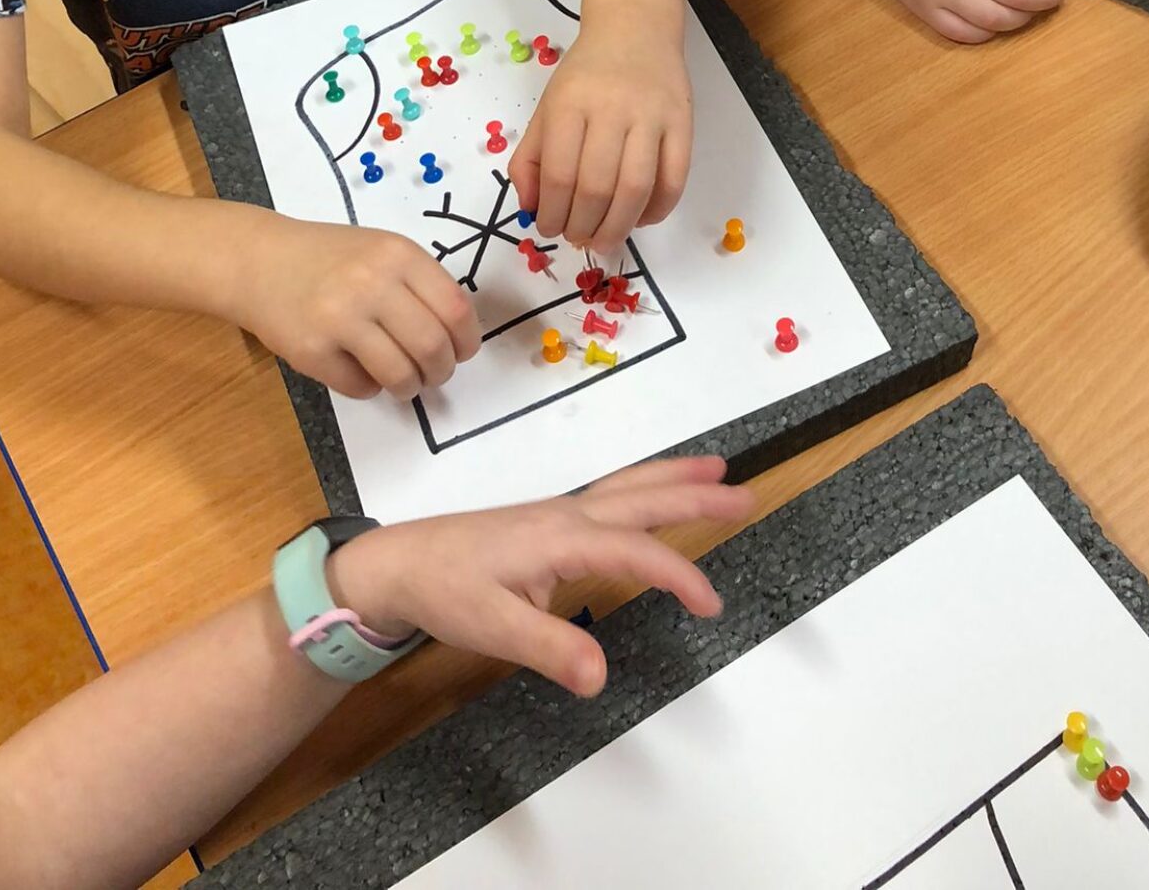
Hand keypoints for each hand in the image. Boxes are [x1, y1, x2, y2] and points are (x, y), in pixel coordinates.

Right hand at [228, 213, 479, 399]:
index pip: (455, 308)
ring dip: (410, 387)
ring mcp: (339, 318)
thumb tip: (458, 335)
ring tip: (405, 383)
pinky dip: (372, 389)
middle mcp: (372, 283)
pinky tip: (364, 373)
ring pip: (400, 373)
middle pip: (432, 346)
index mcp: (398, 254)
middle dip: (442, 370)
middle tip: (435, 374)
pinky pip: (360, 387)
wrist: (260, 261)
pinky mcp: (312, 351)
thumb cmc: (330, 257)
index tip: (463, 352)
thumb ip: (419, 284)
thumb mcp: (381, 251)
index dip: (467, 340)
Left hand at [329, 456, 752, 695]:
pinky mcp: (551, 521)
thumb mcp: (493, 627)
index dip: (677, 575)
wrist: (401, 562)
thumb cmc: (445, 590)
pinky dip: (646, 486)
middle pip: (642, 498)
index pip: (634, 550)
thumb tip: (601, 677)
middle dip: (696, 496)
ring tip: (718, 471)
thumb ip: (550, 648)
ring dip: (675, 479)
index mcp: (560, 537)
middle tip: (747, 493)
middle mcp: (568, 515)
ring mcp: (560, 514)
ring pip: (629, 487)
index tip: (711, 604)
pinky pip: (613, 494)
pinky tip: (654, 495)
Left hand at [509, 8, 693, 255]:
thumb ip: (531, 158)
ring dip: (618, 226)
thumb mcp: (547, 106)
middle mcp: (612, 107)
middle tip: (577, 238)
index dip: (551, 214)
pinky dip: (658, 209)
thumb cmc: (587, 73)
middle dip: (583, 226)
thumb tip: (530, 208)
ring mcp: (652, 115)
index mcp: (570, 103)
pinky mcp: (683, 122)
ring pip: (636, 187)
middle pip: (597, 186)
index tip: (548, 228)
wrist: (635, 26)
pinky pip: (674, 178)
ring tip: (604, 240)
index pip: (558, 174)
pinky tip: (641, 218)